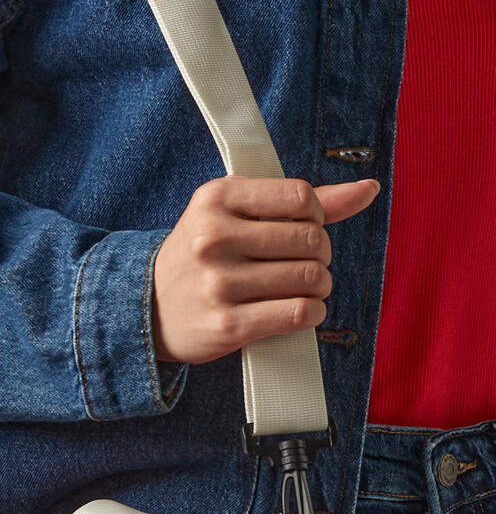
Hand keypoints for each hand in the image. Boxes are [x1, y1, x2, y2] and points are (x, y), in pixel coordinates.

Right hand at [151, 175, 380, 363]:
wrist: (147, 310)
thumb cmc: (200, 259)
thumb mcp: (233, 215)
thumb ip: (298, 203)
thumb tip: (367, 189)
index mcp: (216, 199)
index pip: (300, 197)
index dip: (316, 216)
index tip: (303, 230)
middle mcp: (214, 238)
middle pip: (311, 240)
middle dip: (320, 256)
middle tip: (304, 265)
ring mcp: (220, 283)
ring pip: (310, 278)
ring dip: (318, 287)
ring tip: (302, 290)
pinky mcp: (228, 325)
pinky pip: (298, 313)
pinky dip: (312, 313)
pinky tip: (300, 311)